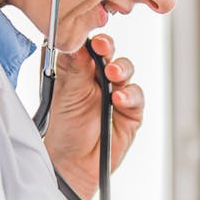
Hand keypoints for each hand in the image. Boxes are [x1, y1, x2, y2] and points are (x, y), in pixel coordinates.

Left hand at [43, 33, 143, 199]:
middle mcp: (98, 79)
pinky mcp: (131, 112)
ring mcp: (116, 94)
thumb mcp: (65, 95)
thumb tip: (79, 43)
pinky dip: (130, 95)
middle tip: (103, 47)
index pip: (87, 46)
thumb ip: (75, 69)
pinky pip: (136, 96)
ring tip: (112, 74)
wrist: (72, 164)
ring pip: (126, 71)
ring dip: (121, 69)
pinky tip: (119, 98)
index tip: (87, 35)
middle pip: (109, 54)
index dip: (89, 38)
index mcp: (78, 71)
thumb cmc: (63, 130)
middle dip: (107, 48)